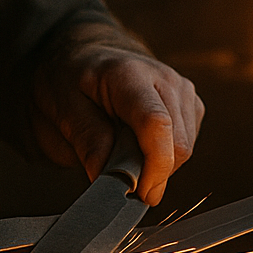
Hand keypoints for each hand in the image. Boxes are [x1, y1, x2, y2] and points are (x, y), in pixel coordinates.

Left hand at [30, 22, 204, 206]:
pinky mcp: (190, 103)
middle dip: (151, 173)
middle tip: (117, 179)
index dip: (153, 167)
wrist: (84, 59)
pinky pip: (187, 145)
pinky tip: (139, 147)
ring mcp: (182, 89)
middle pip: (178, 144)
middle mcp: (164, 78)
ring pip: (185, 149)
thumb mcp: (62, 109)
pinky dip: (164, 158)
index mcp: (128, 74)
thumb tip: (109, 181)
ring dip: (157, 166)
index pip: (156, 124)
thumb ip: (88, 141)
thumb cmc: (70, 82)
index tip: (137, 193)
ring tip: (123, 155)